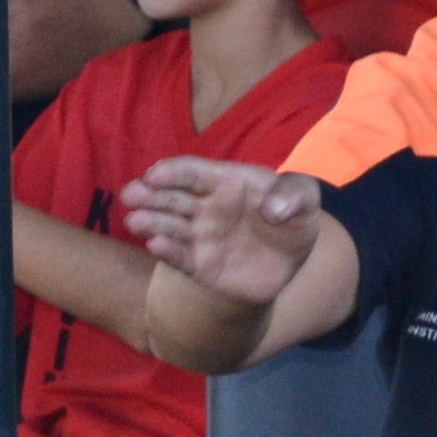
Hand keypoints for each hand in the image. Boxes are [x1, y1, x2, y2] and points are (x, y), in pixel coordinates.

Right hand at [118, 158, 322, 306]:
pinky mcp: (199, 265)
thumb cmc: (293, 220)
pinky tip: (156, 246)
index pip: (195, 172)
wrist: (288, 264)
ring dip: (150, 222)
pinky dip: (167, 252)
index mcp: (226, 182)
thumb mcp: (306, 201)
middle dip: (150, 194)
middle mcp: (205, 206)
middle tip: (130, 195)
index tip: (156, 174)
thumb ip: (294, 196)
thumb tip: (271, 211)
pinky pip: (180, 258)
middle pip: (173, 197)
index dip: (175, 171)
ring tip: (135, 222)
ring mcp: (200, 235)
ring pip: (169, 226)